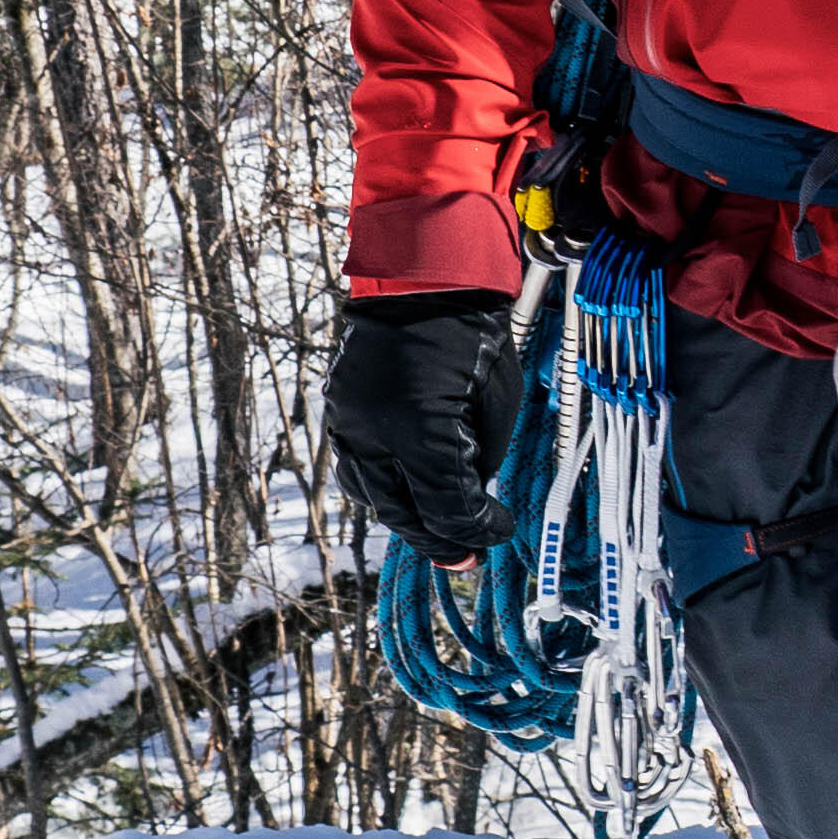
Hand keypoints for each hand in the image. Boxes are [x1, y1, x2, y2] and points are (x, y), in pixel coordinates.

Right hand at [325, 291, 525, 556]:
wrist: (427, 281)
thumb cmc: (472, 338)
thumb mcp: (493, 407)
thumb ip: (478, 460)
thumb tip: (470, 500)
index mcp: (421, 432)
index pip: (449, 508)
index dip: (477, 529)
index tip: (499, 531)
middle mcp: (374, 434)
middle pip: (406, 513)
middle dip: (440, 538)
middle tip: (466, 557)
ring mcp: (349, 424)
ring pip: (375, 496)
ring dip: (408, 518)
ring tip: (437, 532)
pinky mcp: (339, 413)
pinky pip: (357, 468)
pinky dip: (383, 488)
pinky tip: (405, 494)